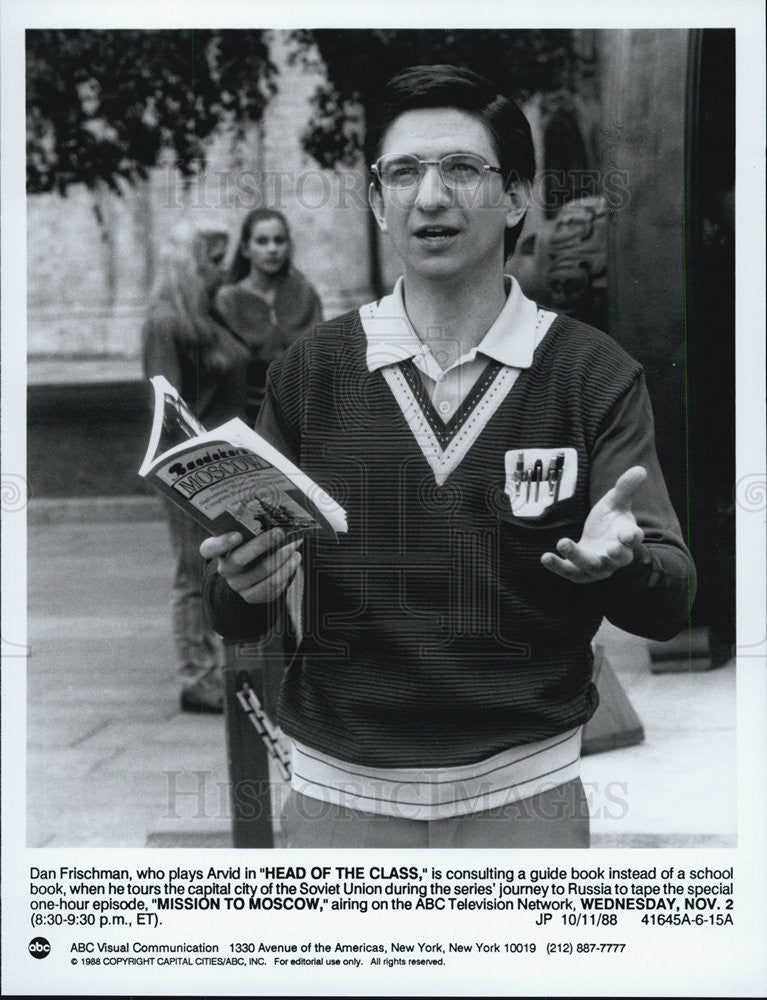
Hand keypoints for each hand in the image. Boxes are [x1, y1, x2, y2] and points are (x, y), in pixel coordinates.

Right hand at [200, 527, 301, 603]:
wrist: (251, 571)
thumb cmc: (249, 544)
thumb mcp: (245, 534)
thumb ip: (250, 526)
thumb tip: (274, 513)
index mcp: (216, 551)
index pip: (209, 549)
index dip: (222, 543)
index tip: (238, 535)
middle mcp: (225, 569)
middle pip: (240, 559)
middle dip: (263, 544)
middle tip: (280, 532)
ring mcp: (238, 585)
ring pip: (263, 572)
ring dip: (283, 558)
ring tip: (295, 546)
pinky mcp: (252, 596)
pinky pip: (272, 586)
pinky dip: (287, 571)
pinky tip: (294, 560)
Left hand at [541, 466, 645, 583]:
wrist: (598, 542)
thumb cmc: (611, 521)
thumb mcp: (616, 502)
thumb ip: (625, 487)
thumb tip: (640, 469)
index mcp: (627, 537)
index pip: (634, 539)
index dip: (632, 537)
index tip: (627, 534)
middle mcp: (617, 557)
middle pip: (619, 558)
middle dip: (616, 554)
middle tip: (610, 548)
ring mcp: (599, 567)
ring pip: (591, 566)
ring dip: (577, 556)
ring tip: (562, 542)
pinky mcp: (580, 572)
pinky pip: (570, 572)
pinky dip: (558, 566)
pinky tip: (546, 557)